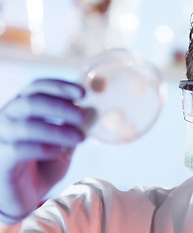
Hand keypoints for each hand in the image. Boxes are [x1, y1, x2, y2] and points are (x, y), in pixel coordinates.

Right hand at [0, 79, 91, 223]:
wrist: (24, 196)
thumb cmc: (43, 164)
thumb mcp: (63, 143)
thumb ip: (73, 128)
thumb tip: (93, 112)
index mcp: (22, 108)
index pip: (37, 87)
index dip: (59, 86)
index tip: (83, 93)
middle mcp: (7, 118)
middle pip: (31, 101)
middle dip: (60, 106)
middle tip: (82, 116)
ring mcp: (1, 138)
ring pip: (27, 126)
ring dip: (57, 130)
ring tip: (79, 138)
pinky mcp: (1, 160)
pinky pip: (18, 149)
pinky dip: (42, 148)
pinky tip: (58, 152)